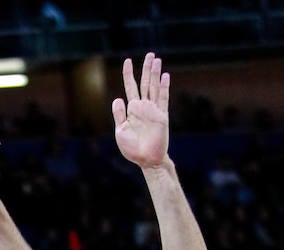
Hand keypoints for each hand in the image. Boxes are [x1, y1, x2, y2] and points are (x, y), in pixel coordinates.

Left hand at [112, 54, 169, 169]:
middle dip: (147, 68)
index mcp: (132, 110)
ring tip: (157, 59)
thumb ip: (119, 114)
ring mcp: (153, 110)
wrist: (146, 161)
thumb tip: (118, 98)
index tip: (128, 61)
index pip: (131, 87)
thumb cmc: (132, 149)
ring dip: (155, 73)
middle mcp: (144, 107)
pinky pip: (163, 99)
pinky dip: (164, 87)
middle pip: (145, 83)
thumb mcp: (121, 131)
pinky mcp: (161, 116)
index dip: (129, 74)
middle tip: (150, 54)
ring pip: (154, 87)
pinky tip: (165, 76)